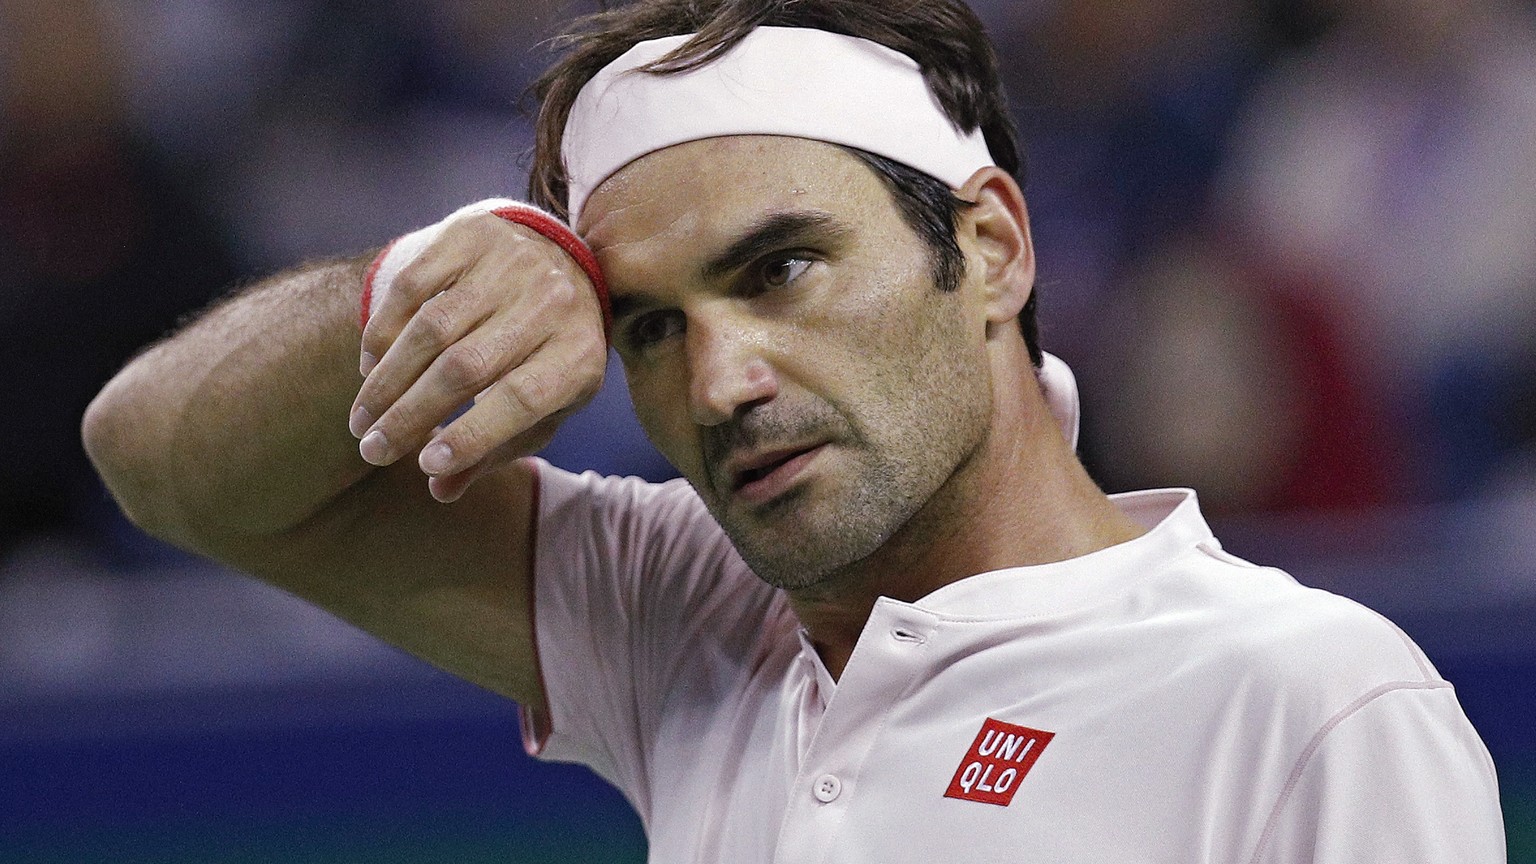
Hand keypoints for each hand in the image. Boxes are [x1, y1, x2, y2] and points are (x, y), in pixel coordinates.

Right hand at [350, 212, 606, 501]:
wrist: (562, 260)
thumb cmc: (549, 354)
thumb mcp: (546, 407)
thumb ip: (498, 448)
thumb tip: (440, 490)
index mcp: (579, 354)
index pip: (521, 399)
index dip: (472, 435)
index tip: (425, 466)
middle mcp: (551, 302)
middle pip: (467, 367)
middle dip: (411, 415)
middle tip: (372, 451)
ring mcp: (512, 262)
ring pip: (432, 328)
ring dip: (388, 380)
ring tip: (362, 420)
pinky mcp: (473, 234)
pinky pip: (412, 286)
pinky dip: (383, 332)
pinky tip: (370, 369)